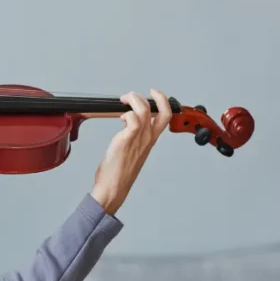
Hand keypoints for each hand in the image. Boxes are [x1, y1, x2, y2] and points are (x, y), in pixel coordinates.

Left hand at [90, 89, 170, 215]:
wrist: (113, 187)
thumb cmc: (119, 173)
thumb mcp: (132, 151)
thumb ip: (133, 137)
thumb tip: (127, 124)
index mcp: (150, 140)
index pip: (166, 117)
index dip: (163, 101)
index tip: (154, 93)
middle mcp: (147, 139)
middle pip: (160, 110)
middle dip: (151, 96)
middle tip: (133, 96)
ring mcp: (138, 139)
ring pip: (144, 110)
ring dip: (133, 100)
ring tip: (124, 102)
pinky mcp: (126, 140)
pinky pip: (132, 120)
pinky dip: (128, 114)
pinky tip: (121, 118)